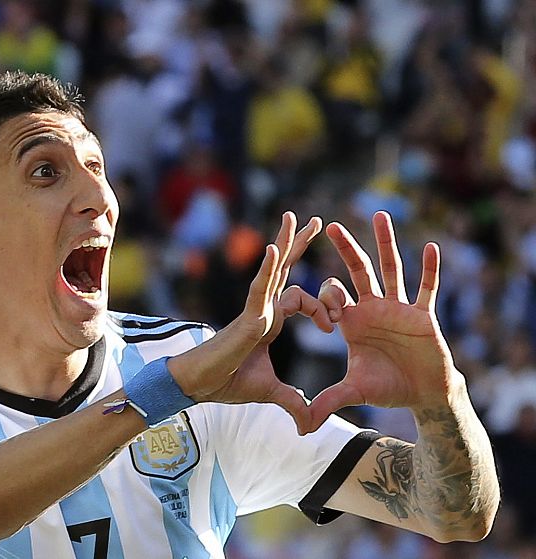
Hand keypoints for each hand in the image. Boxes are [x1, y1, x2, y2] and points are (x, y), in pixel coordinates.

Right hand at [169, 212, 330, 433]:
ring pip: (274, 270)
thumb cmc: (227, 382)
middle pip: (285, 270)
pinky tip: (275, 249)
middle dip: (300, 245)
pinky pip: (260, 288)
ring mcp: (255, 310)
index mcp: (270, 321)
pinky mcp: (247, 317)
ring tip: (295, 217)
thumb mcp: (271, 392)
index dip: (321, 307)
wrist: (200, 386)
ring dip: (286, 243)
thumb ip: (293, 402)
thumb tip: (310, 424)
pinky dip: (268, 269)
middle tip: (315, 221)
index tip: (333, 326)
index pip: (300, 299)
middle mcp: (263, 309)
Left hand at [306, 211, 457, 431]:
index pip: (332, 295)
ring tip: (380, 215)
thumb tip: (301, 426)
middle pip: (358, 271)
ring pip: (392, 269)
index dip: (324, 299)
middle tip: (331, 225)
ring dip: (386, 243)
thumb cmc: (388, 388)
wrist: (422, 395)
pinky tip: (431, 247)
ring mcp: (399, 308)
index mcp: (352, 321)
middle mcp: (374, 308)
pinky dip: (430, 270)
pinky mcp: (423, 315)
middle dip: (346, 248)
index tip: (327, 319)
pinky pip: (427, 288)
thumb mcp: (353, 392)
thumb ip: (327, 402)